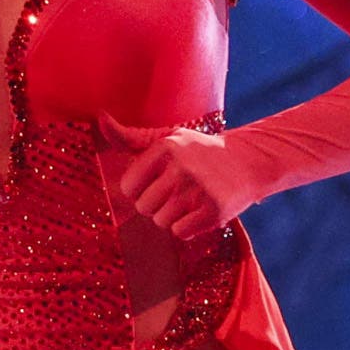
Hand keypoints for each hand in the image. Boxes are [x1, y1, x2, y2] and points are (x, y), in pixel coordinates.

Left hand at [99, 117, 258, 246]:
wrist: (248, 161)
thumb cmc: (197, 152)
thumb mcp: (165, 138)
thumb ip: (129, 137)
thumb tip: (100, 117)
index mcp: (164, 148)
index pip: (128, 187)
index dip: (140, 189)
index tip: (157, 180)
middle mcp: (181, 167)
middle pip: (143, 207)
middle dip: (156, 205)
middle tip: (177, 191)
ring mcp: (199, 189)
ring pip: (161, 221)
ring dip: (172, 217)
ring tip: (189, 200)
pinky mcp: (215, 210)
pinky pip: (181, 232)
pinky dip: (188, 228)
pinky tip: (200, 211)